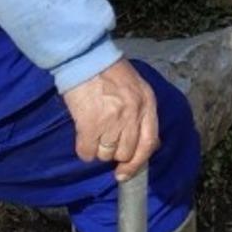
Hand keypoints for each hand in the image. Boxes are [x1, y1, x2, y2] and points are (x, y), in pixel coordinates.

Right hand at [63, 59, 159, 180]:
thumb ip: (142, 114)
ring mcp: (112, 120)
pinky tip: (83, 133)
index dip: (137, 163)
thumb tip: (147, 145)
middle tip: (104, 135)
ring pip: (105, 155)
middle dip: (114, 151)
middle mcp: (133, 114)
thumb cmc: (110, 71)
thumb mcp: (136, 88)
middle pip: (125, 153)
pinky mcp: (91, 125)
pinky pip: (87, 153)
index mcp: (147, 103)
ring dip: (98, 148)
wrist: (86, 57)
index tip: (124, 173)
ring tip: (94, 127)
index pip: (149, 143)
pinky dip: (84, 149)